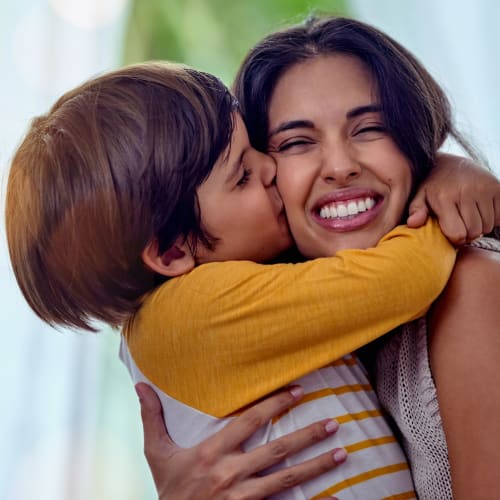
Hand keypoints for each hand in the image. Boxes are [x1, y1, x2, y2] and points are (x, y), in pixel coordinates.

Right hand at [136, 383, 346, 499]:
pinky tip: (329, 490)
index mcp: (211, 452)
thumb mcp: (157, 453)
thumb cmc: (168, 490)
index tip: (297, 392)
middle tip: (332, 422)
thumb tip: (139, 384)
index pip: (250, 421)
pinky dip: (306, 497)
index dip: (275, 404)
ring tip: (341, 451)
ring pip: (287, 477)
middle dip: (307, 434)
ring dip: (316, 464)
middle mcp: (231, 473)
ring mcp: (243, 496)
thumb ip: (152, 417)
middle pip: (276, 449)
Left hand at [407, 153, 499, 243]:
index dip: (454, 238)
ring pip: (487, 226)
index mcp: (444, 197)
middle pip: (474, 232)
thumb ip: (416, 210)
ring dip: (479, 226)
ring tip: (468, 217)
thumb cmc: (433, 186)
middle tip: (460, 224)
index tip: (450, 231)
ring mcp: (484, 189)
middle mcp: (466, 192)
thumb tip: (412, 224)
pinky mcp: (498, 188)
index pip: (457, 234)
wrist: (453, 163)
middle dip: (467, 233)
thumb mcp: (420, 196)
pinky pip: (499, 217)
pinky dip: (492, 218)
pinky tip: (479, 211)